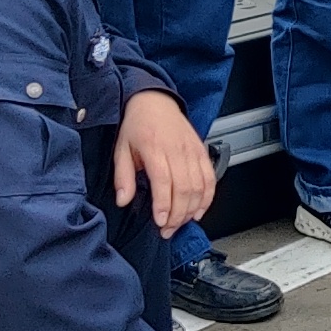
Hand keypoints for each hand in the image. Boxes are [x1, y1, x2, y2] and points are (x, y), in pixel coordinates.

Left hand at [117, 87, 216, 234]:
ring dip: (192, 209)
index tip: (160, 222)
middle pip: (184, 188)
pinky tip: (199, 210)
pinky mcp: (202, 151)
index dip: (164, 204)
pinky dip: (208, 197)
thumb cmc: (137, 125)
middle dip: (177, 214)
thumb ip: (122, 176)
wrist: (155, 101)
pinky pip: (210, 178)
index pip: (164, 181)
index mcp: (154, 148)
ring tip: (180, 223)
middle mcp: (177, 150)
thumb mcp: (121, 148)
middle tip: (167, 229)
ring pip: (199, 186)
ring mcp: (192, 150)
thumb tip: (123, 200)